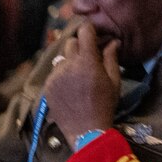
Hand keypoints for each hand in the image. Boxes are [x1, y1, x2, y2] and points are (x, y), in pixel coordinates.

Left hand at [45, 23, 122, 140]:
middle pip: (71, 43)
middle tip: (89, 58)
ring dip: (70, 61)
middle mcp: (68, 65)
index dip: (90, 30)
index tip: (94, 35)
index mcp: (87, 61)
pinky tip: (71, 87)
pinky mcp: (47, 86)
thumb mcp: (114, 82)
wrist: (85, 131)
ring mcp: (55, 75)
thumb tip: (112, 41)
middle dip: (81, 46)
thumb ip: (111, 58)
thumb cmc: (105, 106)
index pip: (84, 31)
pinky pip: (55, 72)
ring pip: (62, 58)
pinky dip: (63, 74)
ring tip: (79, 76)